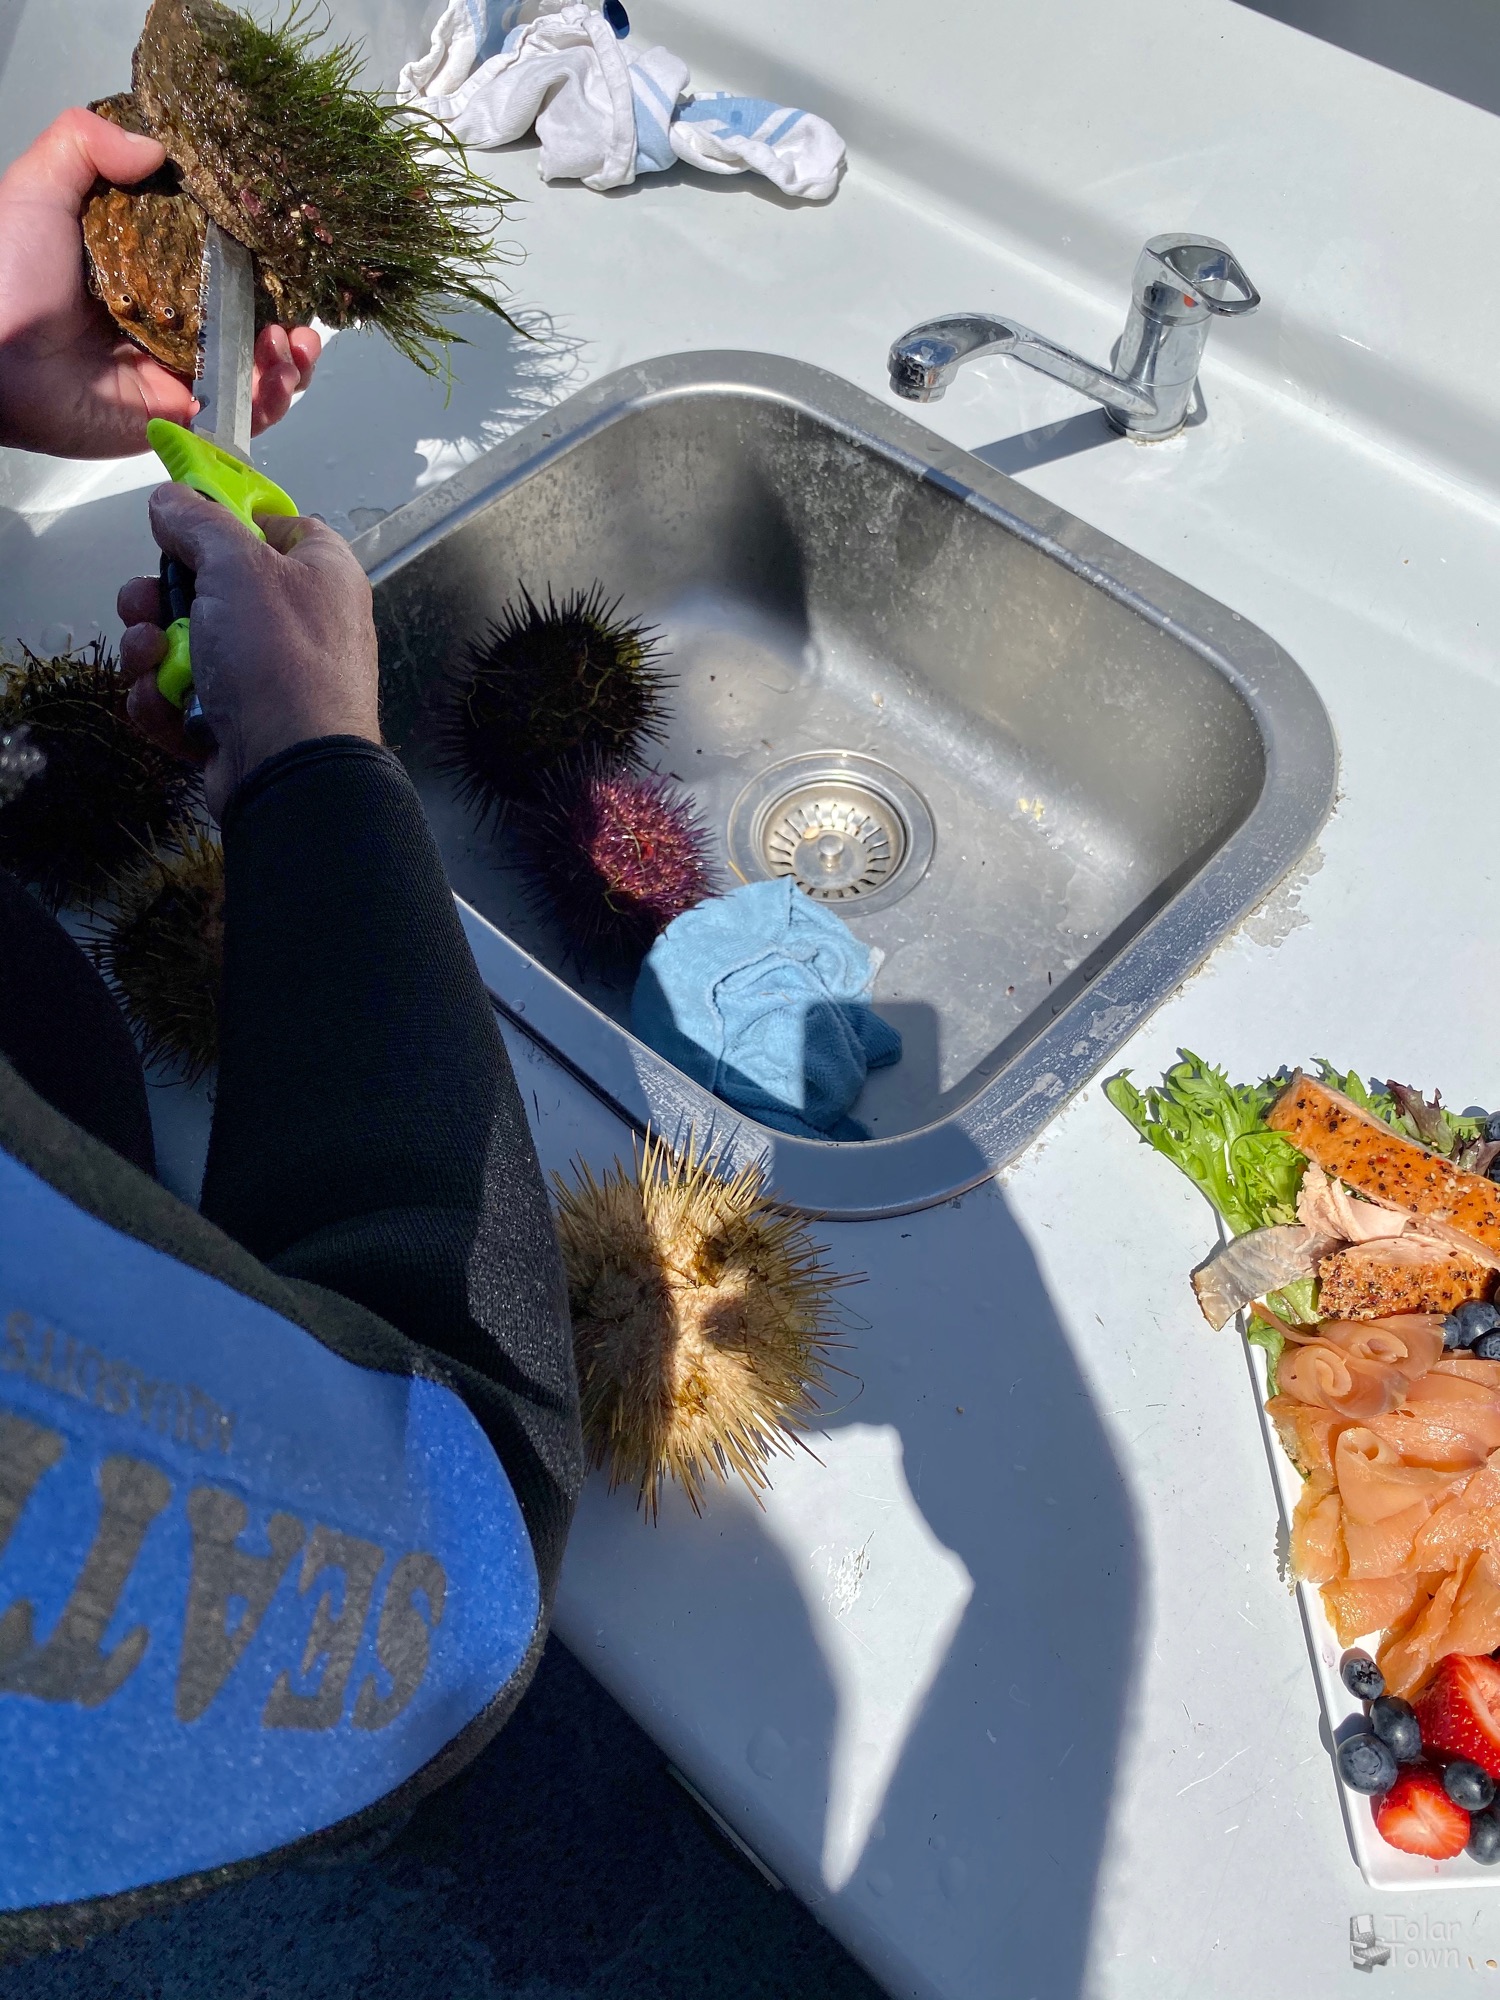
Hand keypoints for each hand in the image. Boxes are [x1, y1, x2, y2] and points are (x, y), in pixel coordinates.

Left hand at [0, 108, 320, 458]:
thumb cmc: (9, 276)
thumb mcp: (40, 188)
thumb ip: (87, 143)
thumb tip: (155, 145)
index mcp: (147, 273)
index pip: (220, 266)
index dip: (259, 263)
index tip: (284, 252)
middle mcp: (170, 325)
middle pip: (250, 324)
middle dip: (287, 320)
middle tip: (299, 314)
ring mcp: (177, 375)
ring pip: (255, 372)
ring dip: (287, 362)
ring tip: (291, 345)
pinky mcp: (179, 418)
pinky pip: (240, 416)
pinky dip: (269, 399)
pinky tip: (277, 373)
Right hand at [120, 484, 380, 819]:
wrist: (291, 769)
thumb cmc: (279, 655)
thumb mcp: (238, 564)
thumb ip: (199, 522)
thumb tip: (172, 499)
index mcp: (321, 574)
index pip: (273, 527)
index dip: (224, 521)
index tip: (180, 525)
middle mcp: (300, 623)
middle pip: (210, 587)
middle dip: (161, 596)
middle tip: (146, 605)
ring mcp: (267, 678)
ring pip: (184, 643)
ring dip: (151, 648)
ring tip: (153, 658)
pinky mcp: (236, 723)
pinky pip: (181, 696)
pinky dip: (162, 699)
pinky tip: (163, 701)